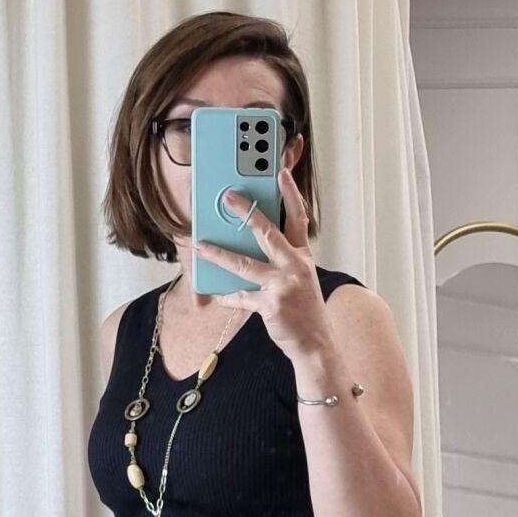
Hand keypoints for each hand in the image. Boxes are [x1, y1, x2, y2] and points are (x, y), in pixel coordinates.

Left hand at [192, 168, 330, 363]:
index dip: (290, 194)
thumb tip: (249, 244)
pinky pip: (242, 298)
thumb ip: (281, 259)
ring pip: (245, 264)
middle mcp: (294, 266)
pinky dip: (228, 297)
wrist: (316, 344)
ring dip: (219, 254)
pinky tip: (217, 295)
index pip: (298, 218)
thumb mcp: (301, 278)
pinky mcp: (271, 305)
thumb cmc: (305, 311)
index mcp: (302, 256)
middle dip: (246, 213)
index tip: (280, 172)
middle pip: (268, 233)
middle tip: (228, 196)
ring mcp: (283, 286)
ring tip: (200, 244)